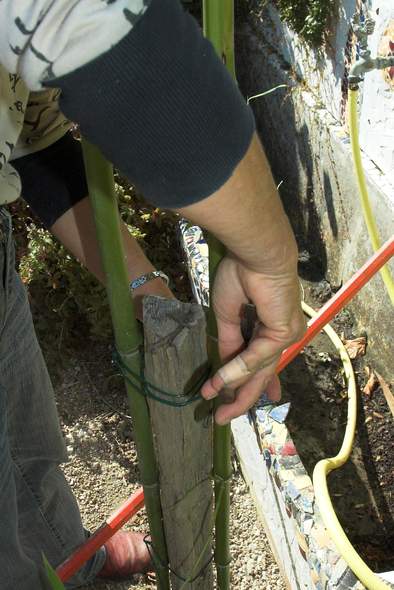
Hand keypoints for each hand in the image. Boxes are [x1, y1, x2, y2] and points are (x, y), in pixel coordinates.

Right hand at [201, 255, 305, 424]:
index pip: (265, 360)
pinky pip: (255, 358)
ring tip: (219, 412)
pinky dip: (235, 371)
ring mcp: (286, 335)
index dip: (259, 382)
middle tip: (225, 417)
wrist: (256, 253)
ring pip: (260, 372)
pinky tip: (218, 384)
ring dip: (237, 393)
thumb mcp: (227, 315)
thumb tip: (223, 369)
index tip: (253, 400)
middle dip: (244, 397)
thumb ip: (229, 342)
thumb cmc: (242, 274)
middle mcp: (282, 333)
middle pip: (263, 372)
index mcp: (271, 325)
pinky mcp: (284, 333)